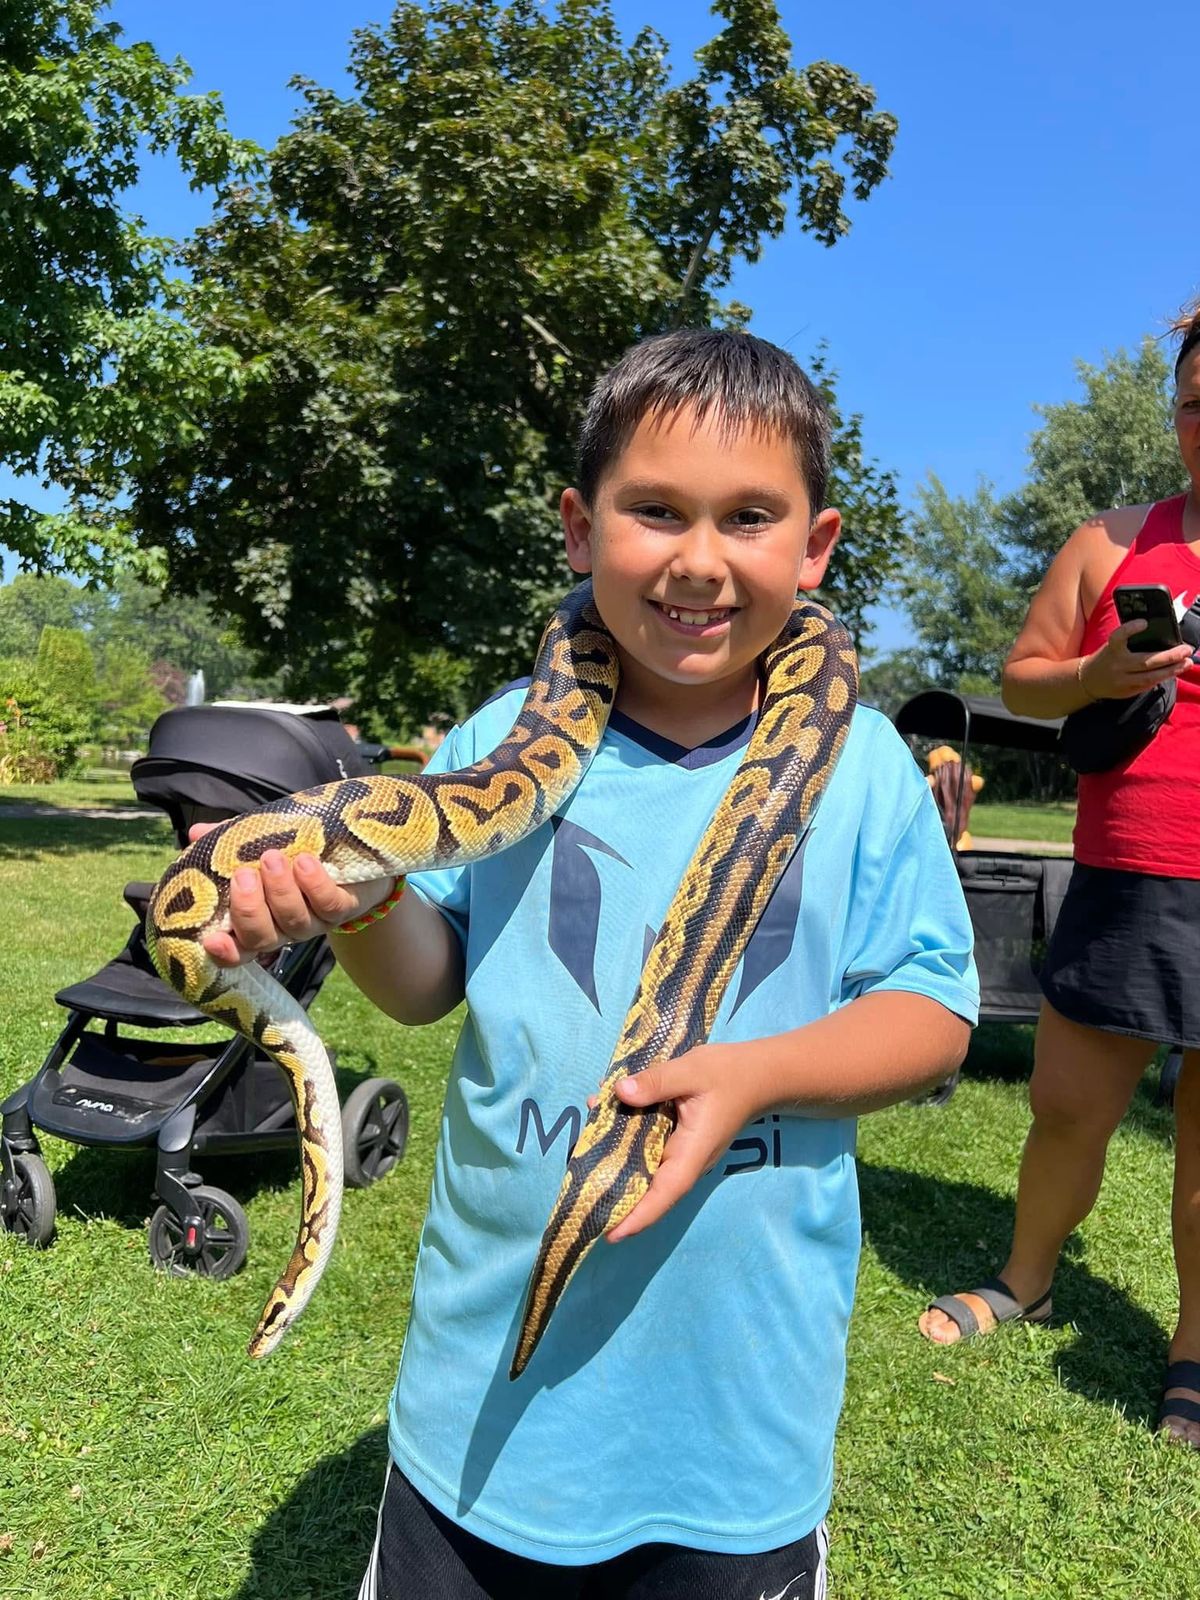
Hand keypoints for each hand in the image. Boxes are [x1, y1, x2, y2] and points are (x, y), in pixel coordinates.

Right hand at [185, 823, 394, 967]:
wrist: (355, 853)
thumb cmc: (294, 849)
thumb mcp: (258, 841)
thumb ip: (228, 840)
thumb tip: (197, 833)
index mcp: (259, 919)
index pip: (237, 948)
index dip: (224, 951)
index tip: (210, 939)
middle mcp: (284, 928)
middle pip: (261, 938)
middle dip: (249, 910)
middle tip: (244, 876)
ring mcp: (315, 921)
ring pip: (294, 921)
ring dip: (280, 891)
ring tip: (273, 859)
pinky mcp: (345, 908)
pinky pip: (329, 905)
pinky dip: (314, 884)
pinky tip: (305, 862)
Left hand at [600, 1043, 765, 1242]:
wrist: (757, 1075)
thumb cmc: (728, 1074)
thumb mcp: (691, 1071)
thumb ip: (655, 1082)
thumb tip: (618, 1093)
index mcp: (691, 1153)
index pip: (663, 1194)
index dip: (636, 1216)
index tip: (609, 1233)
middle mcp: (685, 1161)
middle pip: (646, 1188)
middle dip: (613, 1190)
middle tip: (577, 1187)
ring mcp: (681, 1154)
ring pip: (643, 1166)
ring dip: (613, 1157)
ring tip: (584, 1138)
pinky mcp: (676, 1142)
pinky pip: (646, 1148)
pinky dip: (624, 1137)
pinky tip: (604, 1111)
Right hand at [1081, 620, 1193, 699]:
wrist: (1086, 680)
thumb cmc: (1106, 658)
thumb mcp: (1112, 646)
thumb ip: (1129, 641)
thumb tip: (1160, 638)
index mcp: (1110, 649)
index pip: (1118, 637)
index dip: (1130, 629)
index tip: (1144, 622)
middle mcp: (1116, 666)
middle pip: (1145, 662)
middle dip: (1169, 656)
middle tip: (1187, 650)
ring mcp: (1121, 681)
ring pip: (1150, 677)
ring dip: (1171, 670)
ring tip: (1187, 663)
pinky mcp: (1126, 692)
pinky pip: (1147, 685)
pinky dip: (1162, 678)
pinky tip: (1173, 671)